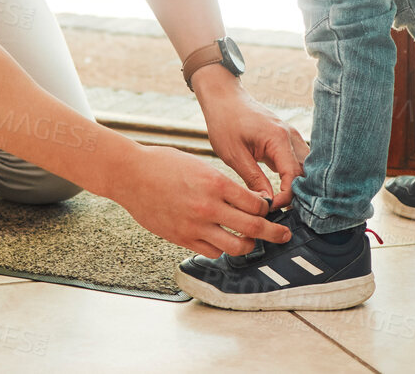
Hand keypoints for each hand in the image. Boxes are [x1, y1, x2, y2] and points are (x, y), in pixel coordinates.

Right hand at [109, 143, 290, 258]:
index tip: (269, 208)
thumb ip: (222, 184)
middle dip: (275, 233)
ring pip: (236, 246)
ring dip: (249, 245)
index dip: (267, 207)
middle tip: (284, 234)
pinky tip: (223, 240)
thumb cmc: (163, 164)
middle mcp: (209, 206)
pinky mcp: (182, 238)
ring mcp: (195, 226)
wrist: (129, 175)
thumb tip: (245, 200)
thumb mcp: (199, 164)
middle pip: (254, 227)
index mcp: (215, 182)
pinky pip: (213, 251)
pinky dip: (222, 248)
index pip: (256, 203)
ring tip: (252, 242)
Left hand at [192, 70, 308, 208]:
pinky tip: (283, 191)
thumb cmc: (225, 122)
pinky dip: (294, 177)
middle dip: (296, 195)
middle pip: (305, 173)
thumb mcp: (234, 154)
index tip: (270, 209)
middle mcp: (291, 136)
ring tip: (283, 205)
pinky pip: (298, 161)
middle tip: (281, 212)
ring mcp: (291, 136)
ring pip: (305, 168)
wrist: (223, 97)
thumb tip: (267, 203)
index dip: (286, 197)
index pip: (294, 176)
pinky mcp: (286, 139)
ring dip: (298, 186)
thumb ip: (253, 179)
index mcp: (279, 138)